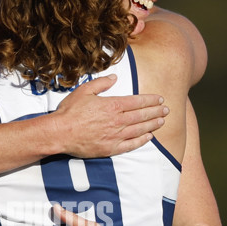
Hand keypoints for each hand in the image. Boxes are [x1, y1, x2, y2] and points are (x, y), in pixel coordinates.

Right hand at [52, 74, 167, 158]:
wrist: (60, 133)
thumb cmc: (70, 111)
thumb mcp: (84, 91)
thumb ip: (101, 84)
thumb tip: (114, 78)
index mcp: (112, 105)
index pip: (137, 101)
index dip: (150, 100)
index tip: (160, 99)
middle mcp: (117, 120)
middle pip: (142, 115)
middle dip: (156, 112)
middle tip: (166, 110)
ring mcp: (115, 135)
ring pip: (139, 129)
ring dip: (152, 125)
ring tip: (162, 121)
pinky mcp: (110, 148)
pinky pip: (130, 145)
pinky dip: (141, 141)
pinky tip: (149, 137)